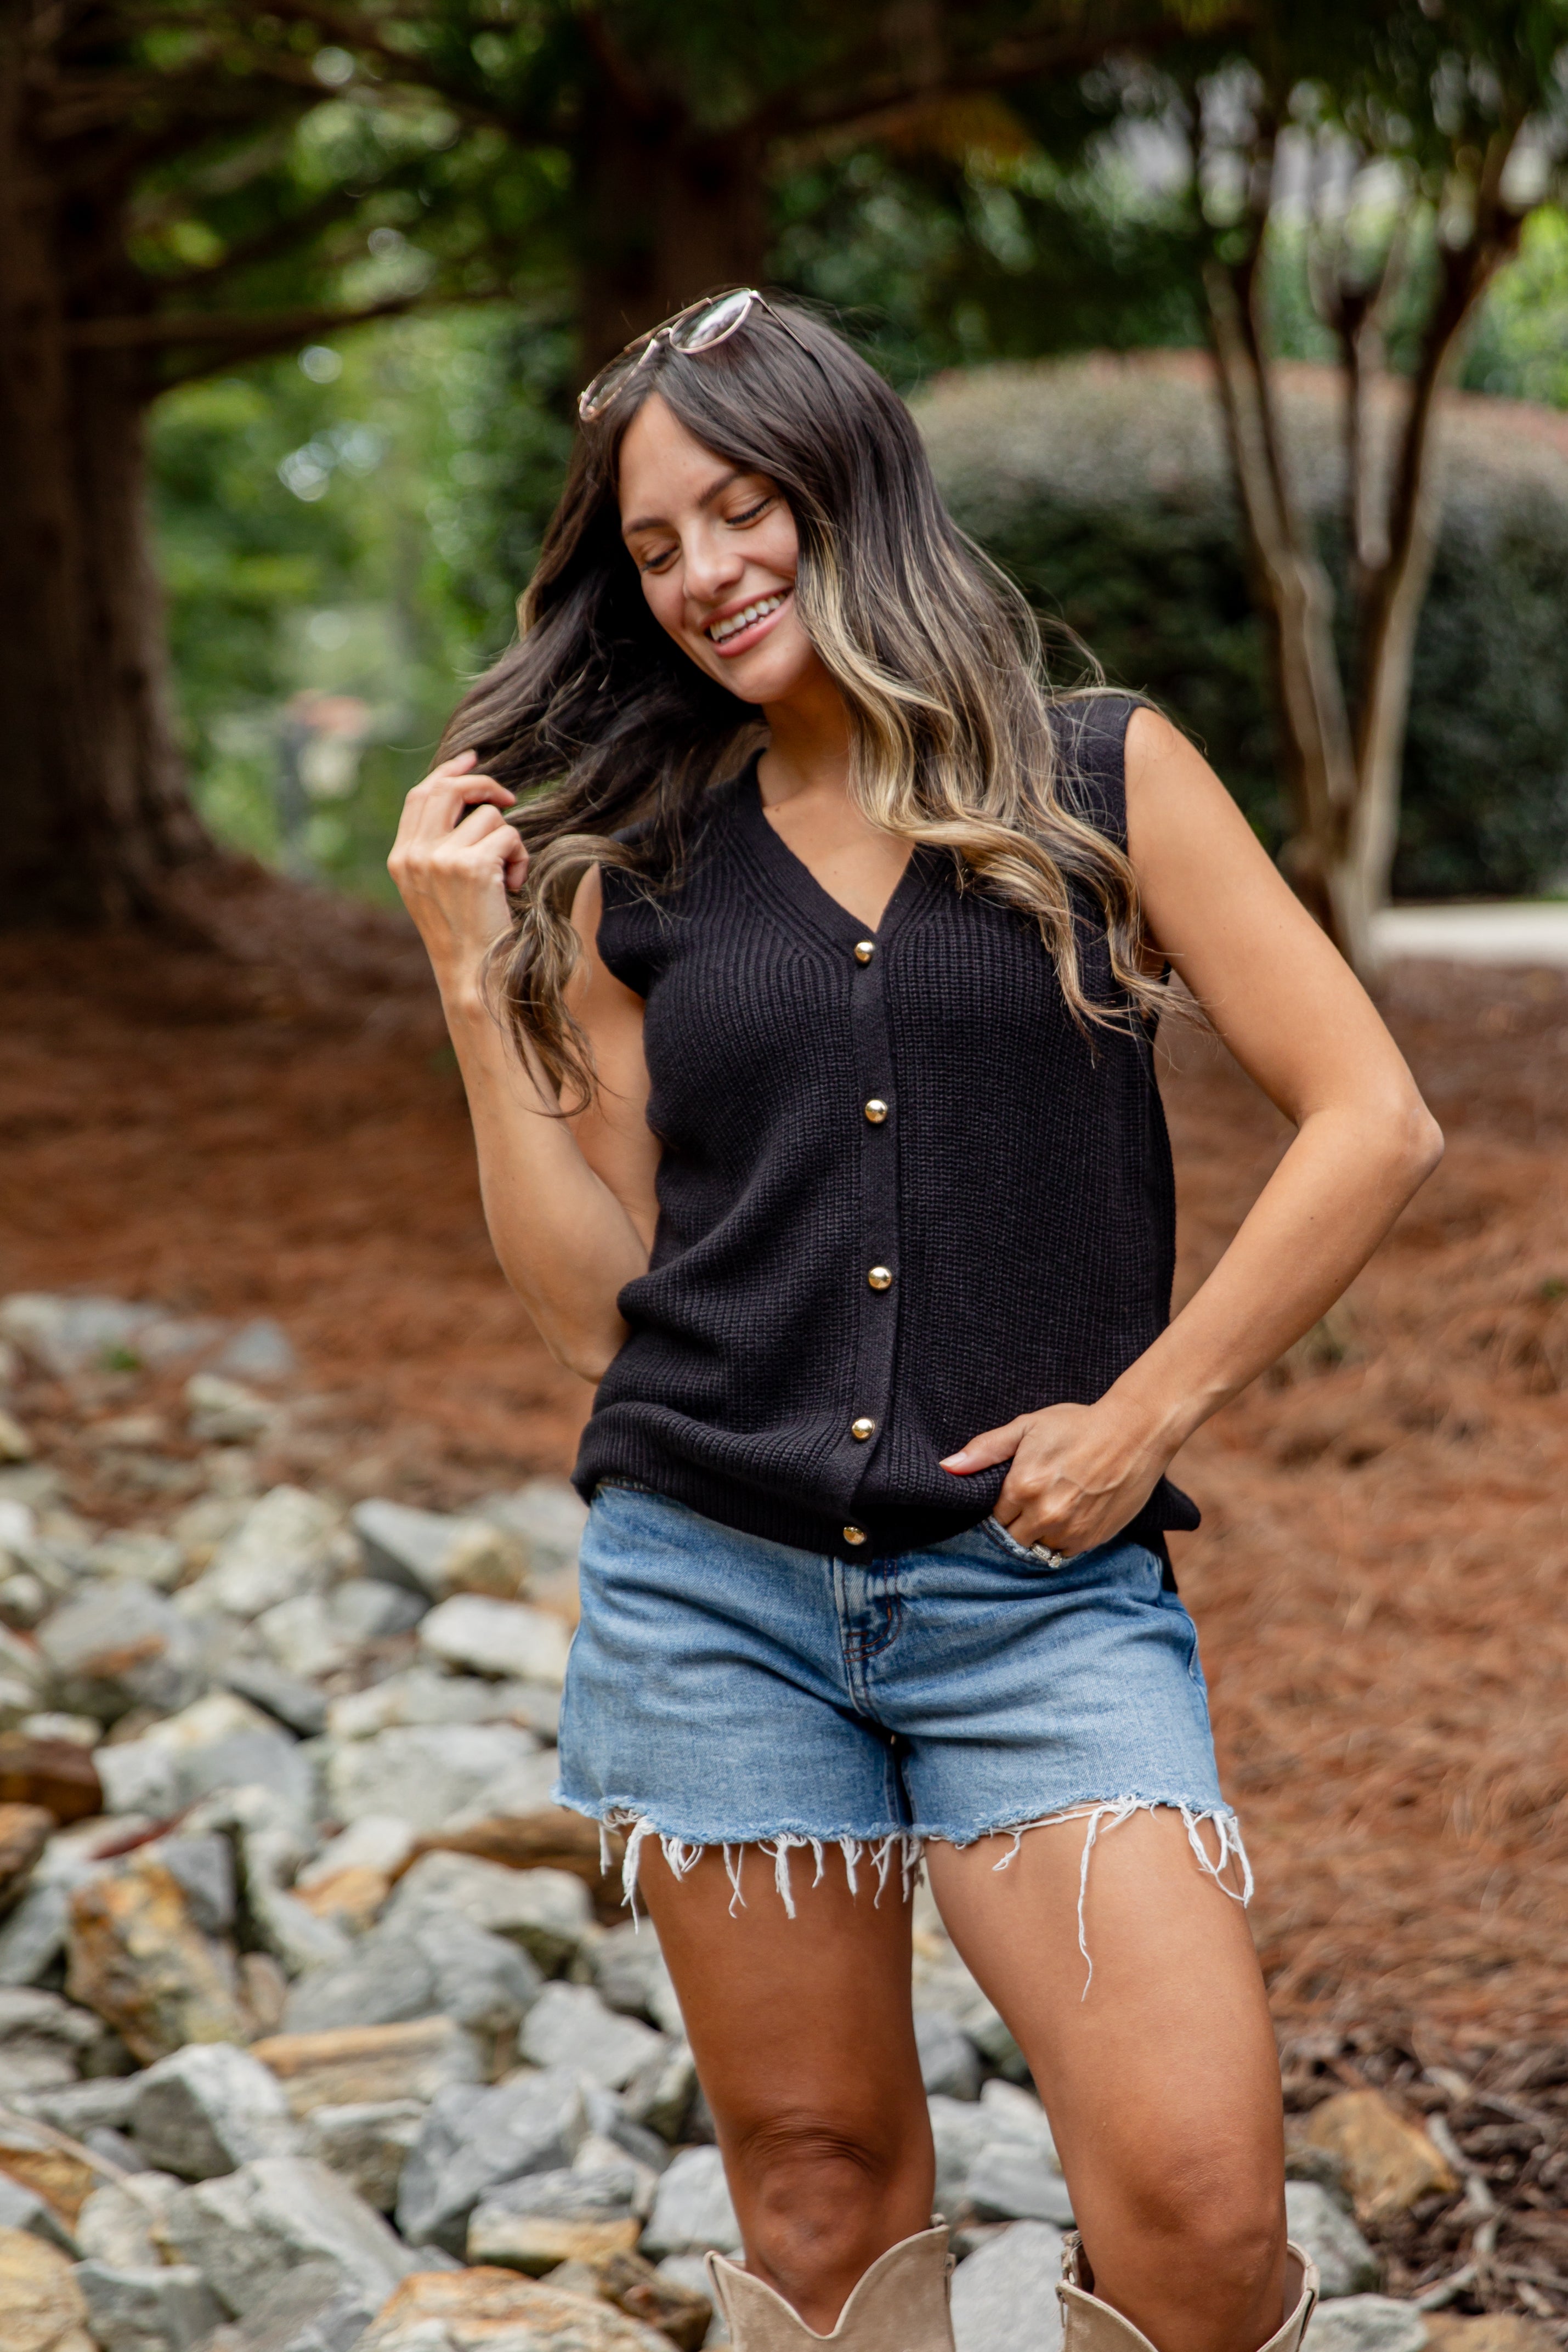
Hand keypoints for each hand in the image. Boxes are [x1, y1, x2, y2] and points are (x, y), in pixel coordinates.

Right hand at [387, 749, 528, 995]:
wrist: (472, 974)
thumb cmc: (466, 933)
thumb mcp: (439, 887)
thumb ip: (440, 846)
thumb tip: (468, 797)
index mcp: (402, 857)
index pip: (421, 795)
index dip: (449, 772)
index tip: (472, 759)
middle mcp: (414, 854)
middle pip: (448, 789)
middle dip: (484, 785)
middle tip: (508, 799)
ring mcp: (440, 859)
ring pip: (489, 816)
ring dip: (509, 841)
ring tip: (506, 877)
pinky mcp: (471, 866)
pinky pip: (509, 836)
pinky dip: (520, 858)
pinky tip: (512, 887)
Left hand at [940, 1396, 1168, 1557]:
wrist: (1134, 1433)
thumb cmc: (1078, 1425)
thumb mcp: (1027, 1427)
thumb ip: (986, 1450)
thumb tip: (948, 1467)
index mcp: (1021, 1488)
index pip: (994, 1517)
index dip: (1000, 1508)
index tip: (1010, 1497)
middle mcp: (1043, 1515)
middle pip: (1012, 1537)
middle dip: (1016, 1524)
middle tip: (1030, 1504)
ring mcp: (1069, 1531)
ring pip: (1037, 1547)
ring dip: (1038, 1535)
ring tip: (1050, 1510)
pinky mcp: (1092, 1539)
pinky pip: (1063, 1553)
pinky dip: (1061, 1541)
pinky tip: (1068, 1518)